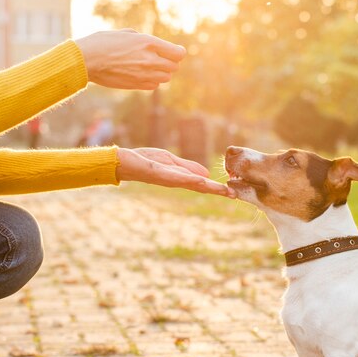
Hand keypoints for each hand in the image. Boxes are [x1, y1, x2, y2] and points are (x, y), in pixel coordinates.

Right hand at [75, 29, 185, 89]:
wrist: (87, 60)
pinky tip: (142, 74)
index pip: (178, 53)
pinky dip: (152, 81)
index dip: (178, 52)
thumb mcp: (126, 33)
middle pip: (174, 67)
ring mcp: (143, 75)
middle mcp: (149, 60)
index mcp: (148, 43)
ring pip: (166, 78)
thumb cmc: (103, 42)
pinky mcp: (136, 85)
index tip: (174, 51)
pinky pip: (154, 86)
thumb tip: (153, 45)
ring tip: (150, 67)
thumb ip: (143, 39)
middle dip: (170, 62)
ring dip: (162, 73)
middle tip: (161, 59)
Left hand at [116, 148, 235, 196]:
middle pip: (199, 187)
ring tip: (223, 190)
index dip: (216, 188)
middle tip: (234, 196)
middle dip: (216, 191)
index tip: (233, 193)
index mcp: (179, 177)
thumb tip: (206, 175)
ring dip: (207, 187)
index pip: (201, 184)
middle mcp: (175, 181)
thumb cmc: (145, 160)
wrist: (123, 162)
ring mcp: (167, 179)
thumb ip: (187, 167)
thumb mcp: (170, 161)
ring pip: (190, 184)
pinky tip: (201, 181)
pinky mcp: (158, 174)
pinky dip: (189, 179)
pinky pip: (176, 177)